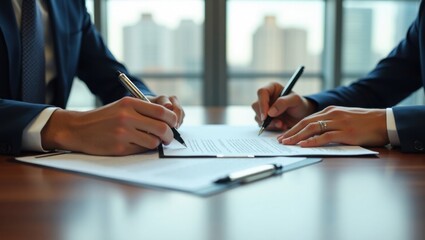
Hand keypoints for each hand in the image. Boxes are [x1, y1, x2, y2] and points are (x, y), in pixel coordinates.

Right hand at [41, 97, 180, 155]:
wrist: (79, 129)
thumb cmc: (105, 118)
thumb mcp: (123, 106)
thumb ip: (144, 110)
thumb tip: (169, 118)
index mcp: (129, 103)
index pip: (161, 111)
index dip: (172, 119)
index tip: (173, 124)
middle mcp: (127, 117)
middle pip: (161, 128)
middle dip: (169, 135)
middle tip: (168, 138)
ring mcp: (123, 133)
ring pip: (153, 141)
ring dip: (156, 143)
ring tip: (150, 141)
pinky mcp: (119, 147)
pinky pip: (141, 150)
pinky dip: (144, 148)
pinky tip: (136, 144)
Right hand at [251, 82, 315, 130]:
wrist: (301, 116)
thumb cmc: (299, 105)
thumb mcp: (295, 101)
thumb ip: (283, 103)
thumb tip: (270, 112)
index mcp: (271, 88)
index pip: (262, 92)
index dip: (262, 103)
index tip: (266, 115)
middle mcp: (265, 97)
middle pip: (256, 105)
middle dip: (265, 117)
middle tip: (278, 123)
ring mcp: (263, 108)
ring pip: (257, 116)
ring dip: (269, 124)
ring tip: (282, 124)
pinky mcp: (263, 118)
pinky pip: (261, 124)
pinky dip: (271, 127)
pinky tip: (281, 126)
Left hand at [279, 106, 388, 146]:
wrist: (384, 121)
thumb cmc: (365, 123)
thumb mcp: (344, 119)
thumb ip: (330, 124)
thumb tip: (315, 135)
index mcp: (330, 111)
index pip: (306, 119)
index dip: (293, 128)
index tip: (283, 136)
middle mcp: (332, 114)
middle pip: (305, 123)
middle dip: (290, 132)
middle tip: (280, 141)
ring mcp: (338, 123)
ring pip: (312, 128)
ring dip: (297, 137)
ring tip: (287, 143)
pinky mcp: (346, 133)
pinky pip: (325, 137)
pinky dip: (312, 141)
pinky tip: (303, 145)